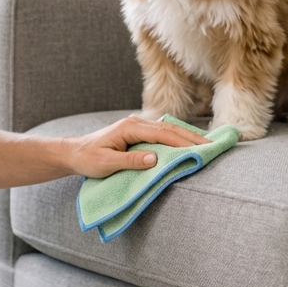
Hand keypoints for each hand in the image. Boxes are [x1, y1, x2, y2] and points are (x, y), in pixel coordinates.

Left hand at [61, 116, 209, 178]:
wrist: (73, 153)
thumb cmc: (87, 159)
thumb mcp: (106, 164)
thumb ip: (131, 161)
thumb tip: (155, 158)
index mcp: (130, 127)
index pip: (163, 134)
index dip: (183, 142)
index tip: (202, 149)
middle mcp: (136, 123)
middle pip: (170, 128)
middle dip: (192, 137)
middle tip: (214, 146)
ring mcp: (137, 127)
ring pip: (168, 130)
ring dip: (187, 137)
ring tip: (207, 145)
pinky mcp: (138, 133)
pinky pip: (162, 135)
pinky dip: (177, 138)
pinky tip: (188, 144)